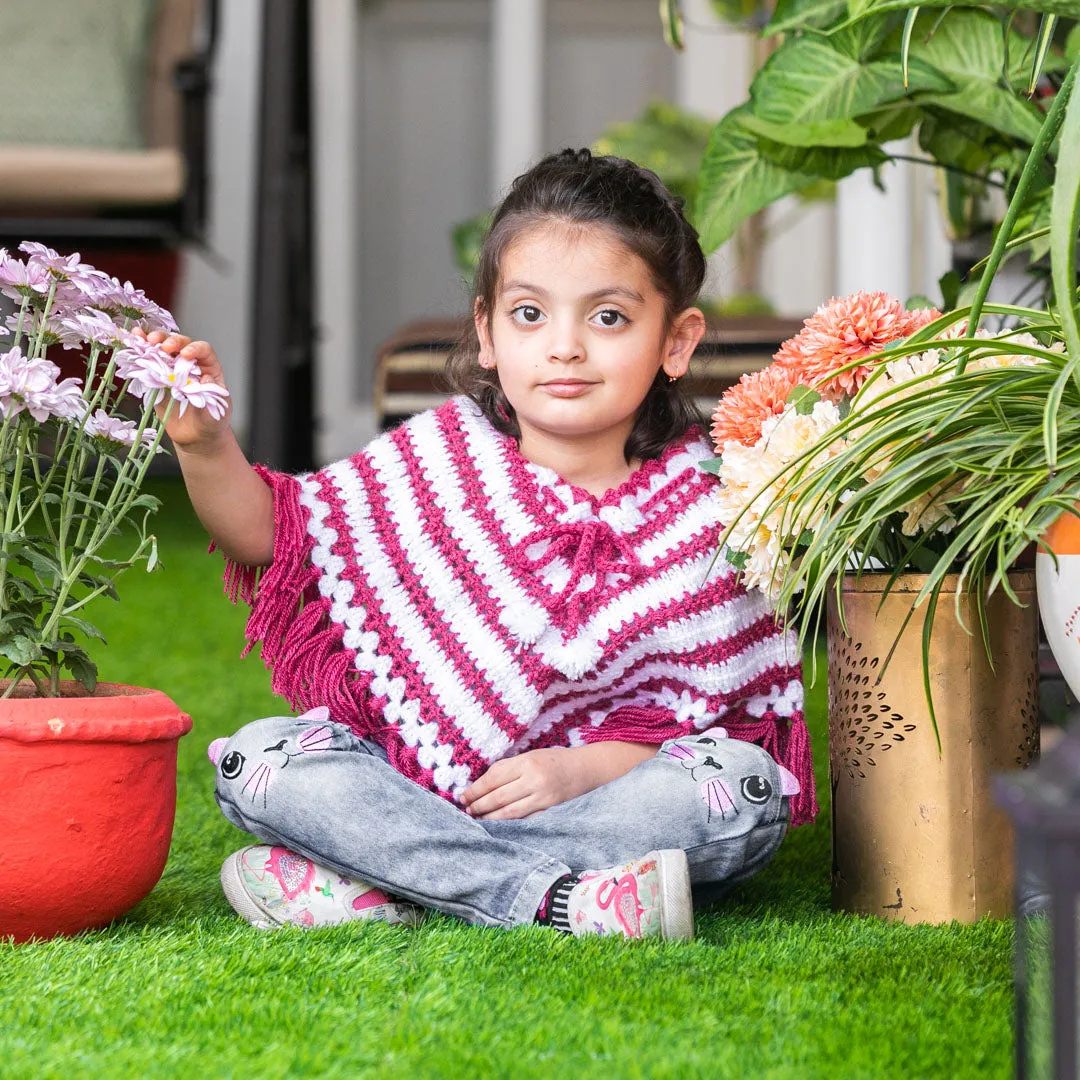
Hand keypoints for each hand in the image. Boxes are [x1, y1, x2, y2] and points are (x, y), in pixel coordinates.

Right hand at [141, 330, 232, 451]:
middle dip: (171, 341)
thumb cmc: (211, 421)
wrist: (196, 436)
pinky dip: (140, 350)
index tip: (185, 354)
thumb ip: (212, 397)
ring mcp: (172, 369)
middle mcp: (191, 364)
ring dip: (152, 341)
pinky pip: (148, 362)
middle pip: (181, 344)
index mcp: (209, 368)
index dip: (195, 348)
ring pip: (163, 349)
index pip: (203, 351)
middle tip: (162, 346)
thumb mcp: (215, 412)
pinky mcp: (157, 378)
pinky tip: (133, 341)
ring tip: (143, 339)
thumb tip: (205, 379)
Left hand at [460, 748, 589, 819]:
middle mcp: (534, 780)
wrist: (584, 770)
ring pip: (509, 813)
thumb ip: (508, 769)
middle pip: (498, 798)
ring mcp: (543, 798)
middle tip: (468, 810)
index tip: (464, 797)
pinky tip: (498, 825)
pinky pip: (524, 820)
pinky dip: (508, 824)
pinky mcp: (550, 812)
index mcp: (527, 763)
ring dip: (490, 818)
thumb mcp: (530, 756)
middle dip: (479, 806)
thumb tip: (481, 785)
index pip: (493, 779)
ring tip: (478, 819)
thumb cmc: (553, 761)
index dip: (476, 790)